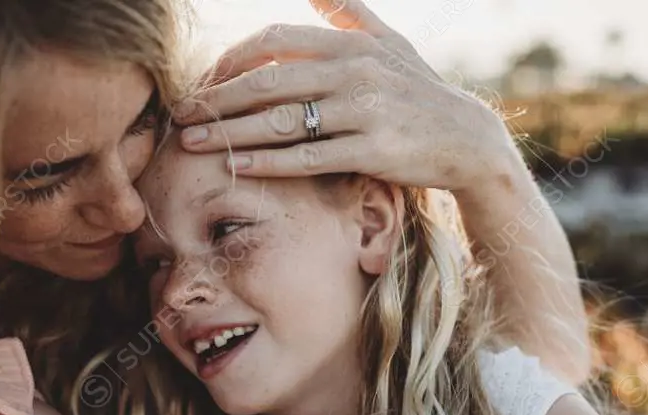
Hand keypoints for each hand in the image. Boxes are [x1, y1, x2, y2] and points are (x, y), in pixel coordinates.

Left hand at [172, 0, 522, 193]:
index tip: (204, 82)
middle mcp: (354, 72)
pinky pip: (308, 158)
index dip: (232, 61)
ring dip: (231, 133)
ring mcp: (364, 112)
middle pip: (268, 82)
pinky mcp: (372, 151)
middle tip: (181, 115)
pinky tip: (236, 165)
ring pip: (282, 122)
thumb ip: (349, 13)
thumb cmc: (418, 91)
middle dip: (218, 100)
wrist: (466, 140)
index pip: (274, 42)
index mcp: (349, 44)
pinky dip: (269, 162)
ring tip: (193, 143)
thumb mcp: (389, 43)